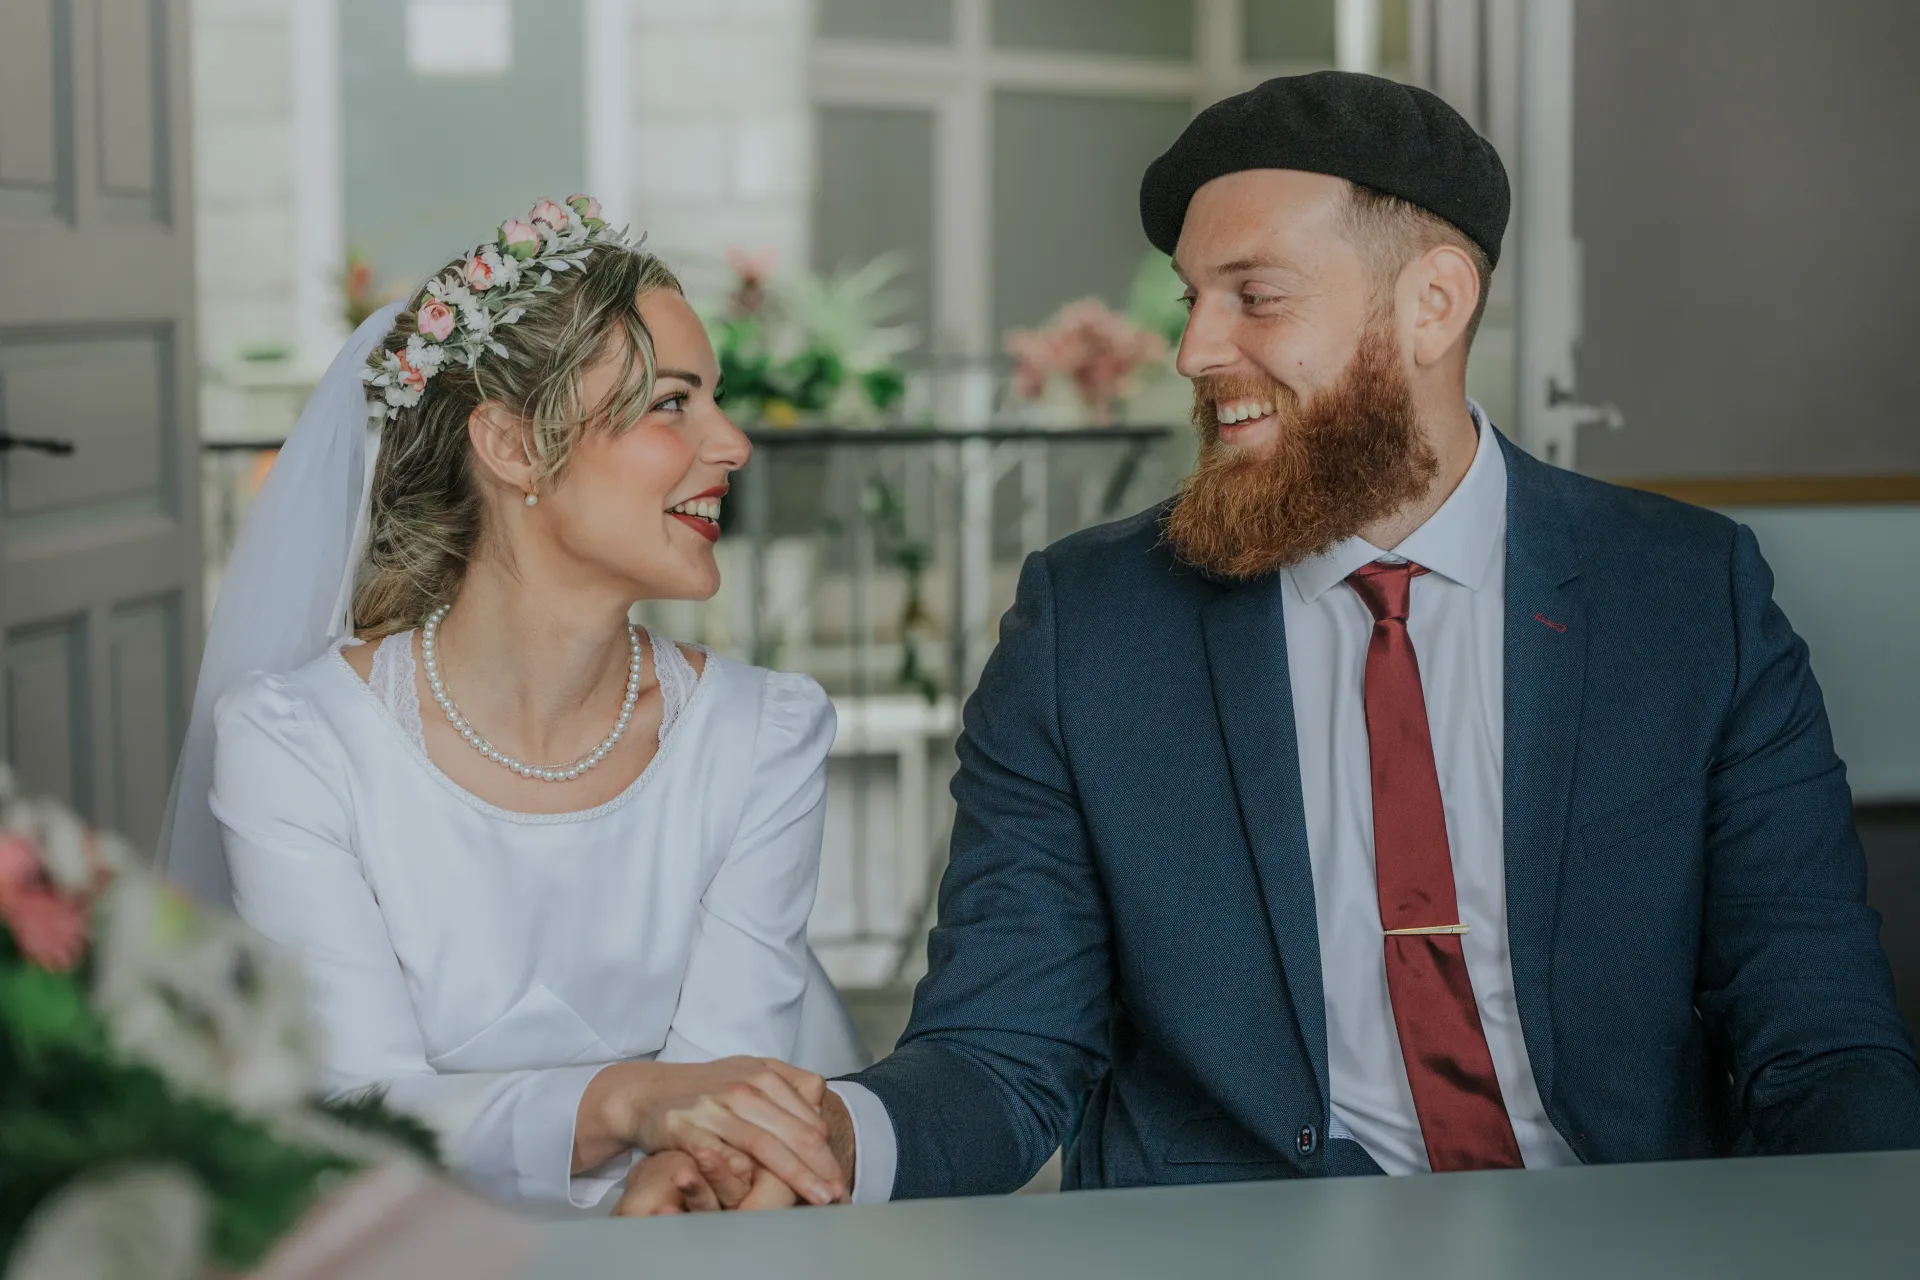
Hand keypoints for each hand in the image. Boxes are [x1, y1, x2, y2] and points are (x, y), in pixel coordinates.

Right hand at [579, 1058, 845, 1206]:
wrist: (646, 1091)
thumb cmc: (704, 1087)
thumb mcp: (747, 1070)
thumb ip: (785, 1082)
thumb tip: (820, 1099)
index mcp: (763, 1074)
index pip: (808, 1118)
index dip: (828, 1151)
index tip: (840, 1177)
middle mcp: (743, 1088)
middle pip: (795, 1132)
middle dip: (822, 1167)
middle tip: (840, 1194)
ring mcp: (716, 1107)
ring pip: (766, 1145)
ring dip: (797, 1175)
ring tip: (818, 1197)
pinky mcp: (688, 1127)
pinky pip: (721, 1153)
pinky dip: (742, 1171)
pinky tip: (760, 1189)